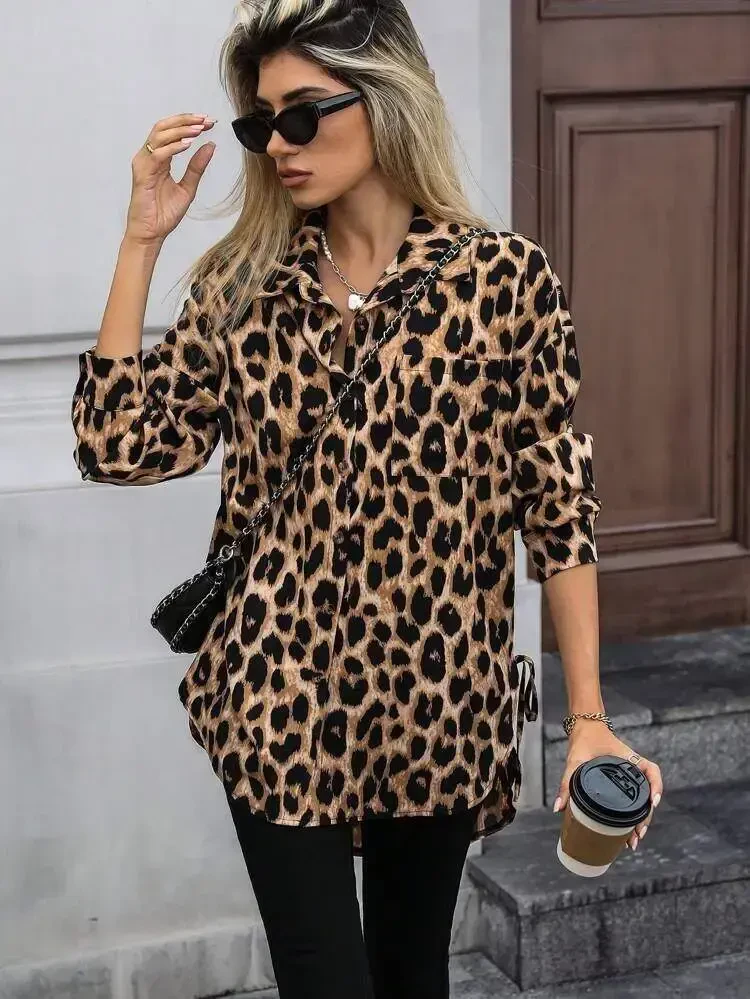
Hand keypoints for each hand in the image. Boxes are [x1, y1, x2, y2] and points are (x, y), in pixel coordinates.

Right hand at [125, 113, 216, 246]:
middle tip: (206, 120)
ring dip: (181, 130)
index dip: (189, 124)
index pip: (172, 132)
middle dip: (186, 121)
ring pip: (159, 136)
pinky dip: (173, 147)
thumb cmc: (164, 214)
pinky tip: (188, 145)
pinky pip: (157, 154)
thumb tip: (210, 146)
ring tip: (199, 129)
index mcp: (159, 159)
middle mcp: (149, 157)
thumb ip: (197, 167)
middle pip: (164, 127)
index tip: (209, 122)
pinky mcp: (142, 174)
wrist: (152, 234)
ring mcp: (143, 163)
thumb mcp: (188, 188)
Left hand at [552, 719, 662, 850]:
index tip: (653, 803)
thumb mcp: (575, 761)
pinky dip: (633, 814)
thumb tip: (558, 808)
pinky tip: (628, 830)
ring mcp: (629, 776)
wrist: (584, 728)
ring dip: (641, 819)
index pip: (651, 770)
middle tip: (638, 834)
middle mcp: (633, 768)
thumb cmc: (584, 740)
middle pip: (648, 793)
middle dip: (646, 816)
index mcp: (628, 759)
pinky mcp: (622, 782)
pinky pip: (633, 798)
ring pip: (642, 799)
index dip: (656, 786)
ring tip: (634, 839)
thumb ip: (566, 783)